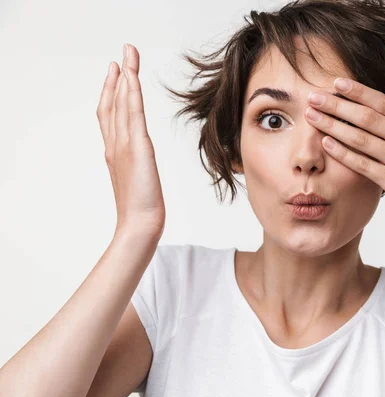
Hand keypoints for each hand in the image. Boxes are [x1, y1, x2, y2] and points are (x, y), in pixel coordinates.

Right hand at [96, 44, 165, 236]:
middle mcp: (115, 144)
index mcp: (115, 152)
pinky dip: (130, 92)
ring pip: (121, 103)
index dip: (112, 92)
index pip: (111, 115)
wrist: (139, 225)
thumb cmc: (142, 210)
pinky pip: (133, 113)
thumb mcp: (139, 182)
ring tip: (127, 55)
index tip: (117, 73)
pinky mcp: (137, 148)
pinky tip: (132, 76)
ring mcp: (123, 145)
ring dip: (125, 76)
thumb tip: (142, 161)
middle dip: (117, 77)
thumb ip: (138, 168)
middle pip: (113, 103)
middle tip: (122, 54)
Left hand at [304, 76, 384, 226]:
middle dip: (337, 104)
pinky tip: (326, 144)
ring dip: (333, 125)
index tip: (337, 82)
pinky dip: (343, 153)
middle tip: (314, 96)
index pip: (383, 103)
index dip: (359, 91)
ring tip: (312, 116)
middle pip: (366, 117)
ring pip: (361, 138)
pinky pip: (363, 165)